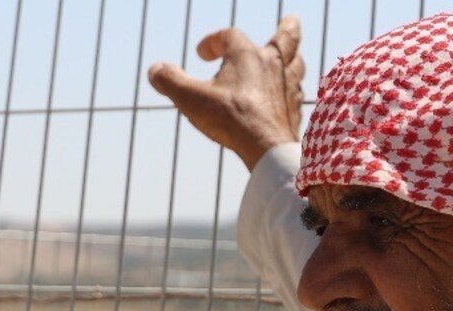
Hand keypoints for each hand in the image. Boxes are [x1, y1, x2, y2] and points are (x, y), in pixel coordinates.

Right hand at [147, 16, 306, 170]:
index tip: (201, 55)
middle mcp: (272, 66)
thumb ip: (169, 80)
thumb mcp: (189, 98)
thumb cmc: (230, 119)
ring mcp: (288, 88)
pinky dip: (293, 90)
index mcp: (247, 55)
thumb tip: (155, 69)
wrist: (267, 149)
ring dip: (294, 59)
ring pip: (297, 65)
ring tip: (293, 57)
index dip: (213, 41)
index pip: (229, 36)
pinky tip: (290, 95)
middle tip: (292, 19)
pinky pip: (297, 94)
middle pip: (286, 39)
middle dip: (288, 28)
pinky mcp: (294, 111)